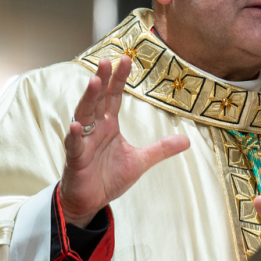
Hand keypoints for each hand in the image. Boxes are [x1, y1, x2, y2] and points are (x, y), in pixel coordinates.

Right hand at [61, 56, 190, 226]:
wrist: (90, 201)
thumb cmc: (108, 177)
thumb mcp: (141, 161)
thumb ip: (161, 149)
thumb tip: (186, 140)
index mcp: (108, 126)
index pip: (114, 98)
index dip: (119, 79)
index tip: (126, 59)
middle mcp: (94, 129)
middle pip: (98, 100)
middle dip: (102, 80)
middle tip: (106, 61)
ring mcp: (83, 142)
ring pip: (84, 116)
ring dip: (88, 99)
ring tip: (94, 82)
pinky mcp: (75, 159)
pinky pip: (74, 145)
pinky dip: (74, 136)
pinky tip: (75, 126)